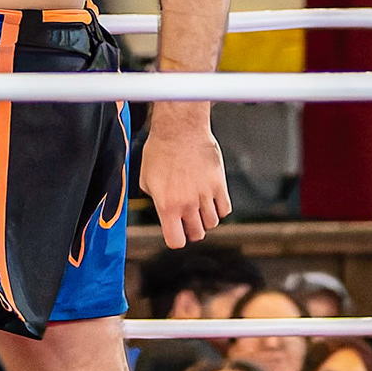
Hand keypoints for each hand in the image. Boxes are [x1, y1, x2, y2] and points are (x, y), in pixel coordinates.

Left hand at [138, 114, 231, 249]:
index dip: (176, 239)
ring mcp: (205, 195)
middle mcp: (187, 204)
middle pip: (197, 234)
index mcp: (167, 206)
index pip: (176, 241)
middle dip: (192, 230)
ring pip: (212, 223)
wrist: (179, 130)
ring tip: (200, 208)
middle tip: (189, 221)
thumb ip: (155, 200)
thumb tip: (163, 211)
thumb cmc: (159, 151)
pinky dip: (220, 209)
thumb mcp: (146, 179)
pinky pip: (225, 209)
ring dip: (206, 219)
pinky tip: (212, 200)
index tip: (176, 232)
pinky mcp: (219, 184)